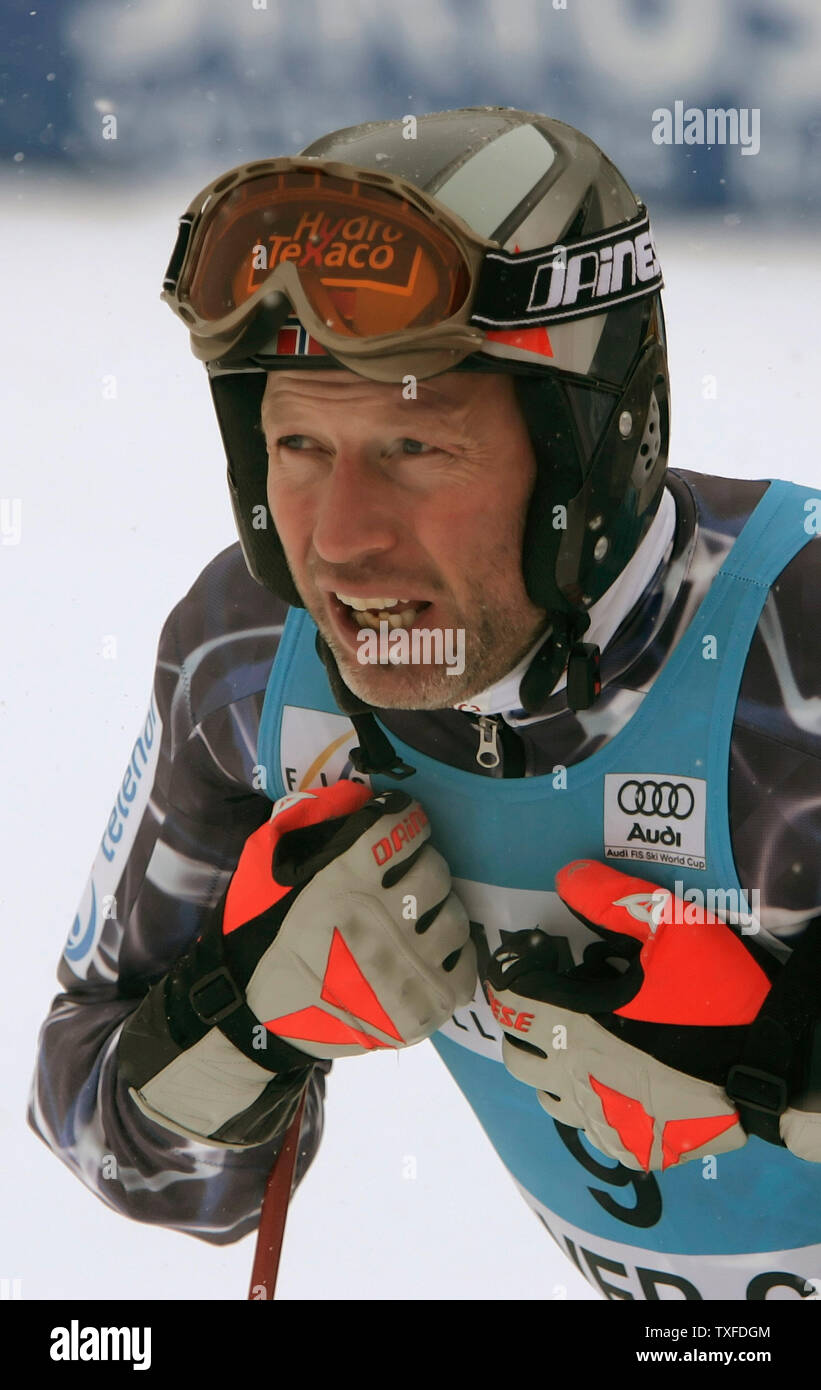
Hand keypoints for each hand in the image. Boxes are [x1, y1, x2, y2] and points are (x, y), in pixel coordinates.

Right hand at [119, 780, 474, 1145]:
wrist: (253, 1018)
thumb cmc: (261, 935)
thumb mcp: (267, 867)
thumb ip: (310, 823)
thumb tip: (361, 797)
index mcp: (341, 882)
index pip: (402, 827)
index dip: (405, 820)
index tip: (402, 824)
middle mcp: (379, 923)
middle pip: (435, 871)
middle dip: (423, 864)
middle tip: (406, 874)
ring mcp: (404, 972)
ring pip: (454, 917)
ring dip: (437, 909)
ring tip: (416, 916)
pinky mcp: (420, 1010)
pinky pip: (463, 964)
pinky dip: (449, 953)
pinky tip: (425, 950)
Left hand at [483, 860, 773, 1171]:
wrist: (775, 1060)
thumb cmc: (718, 991)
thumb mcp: (670, 926)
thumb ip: (610, 899)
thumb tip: (566, 875)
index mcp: (575, 1024)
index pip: (512, 1001)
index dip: (513, 974)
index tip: (536, 959)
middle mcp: (577, 1078)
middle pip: (517, 1053)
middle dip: (525, 1020)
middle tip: (554, 996)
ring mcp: (604, 1119)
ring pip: (547, 1095)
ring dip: (552, 1064)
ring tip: (582, 1037)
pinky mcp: (632, 1146)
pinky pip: (589, 1128)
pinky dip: (589, 1101)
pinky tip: (616, 1076)